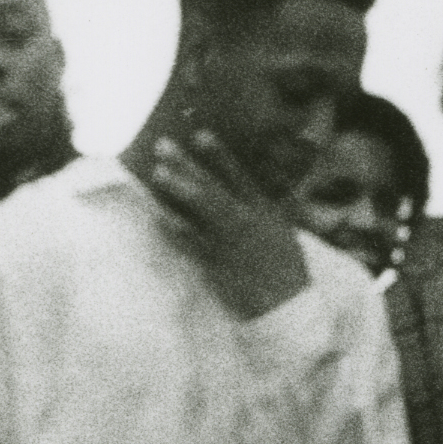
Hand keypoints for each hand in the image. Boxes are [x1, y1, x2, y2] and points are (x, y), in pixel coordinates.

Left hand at [130, 118, 311, 319]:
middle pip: (212, 188)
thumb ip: (264, 206)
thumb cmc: (285, 267)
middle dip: (187, 165)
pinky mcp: (215, 265)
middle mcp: (245, 222)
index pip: (239, 176)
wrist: (286, 308)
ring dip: (176, 191)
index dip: (219, 155)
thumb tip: (245, 184)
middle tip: (163, 146)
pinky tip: (158, 215)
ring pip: (198, 212)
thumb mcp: (281, 230)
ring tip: (157, 173)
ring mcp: (228, 243)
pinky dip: (173, 228)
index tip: (199, 135)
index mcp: (264, 211)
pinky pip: (189, 243)